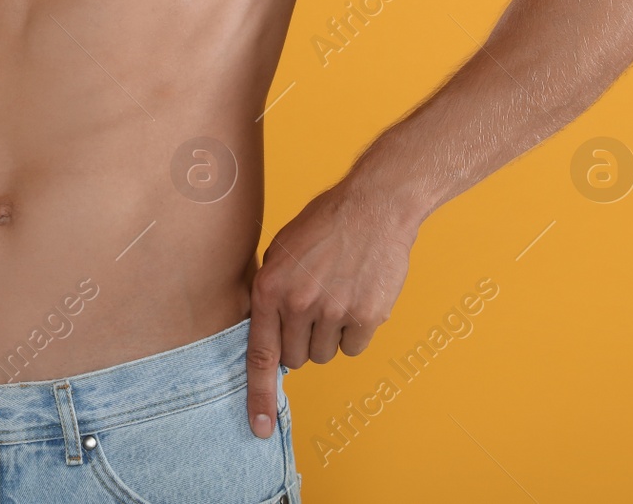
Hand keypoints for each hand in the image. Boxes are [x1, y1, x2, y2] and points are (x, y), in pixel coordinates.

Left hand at [245, 181, 415, 436]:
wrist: (374, 206)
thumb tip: (264, 337)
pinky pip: (354, 347)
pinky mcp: (368, 315)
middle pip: (295, 357)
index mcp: (270, 288)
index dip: (258, 396)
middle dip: (300, 341)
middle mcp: (299, 303)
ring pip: (325, 354)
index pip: (259, 354)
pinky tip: (357, 299)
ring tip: (336, 296)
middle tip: (312, 308)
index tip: (259, 428)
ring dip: (329, 336)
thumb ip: (269, 294)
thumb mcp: (279, 252)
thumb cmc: (323, 225)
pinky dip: (355, 332)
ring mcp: (334, 310)